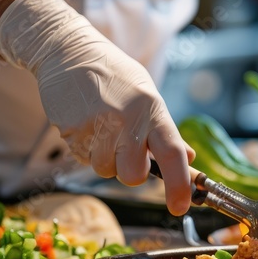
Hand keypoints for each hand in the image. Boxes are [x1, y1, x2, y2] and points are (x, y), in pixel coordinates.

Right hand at [0, 0, 193, 214]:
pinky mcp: (71, 130)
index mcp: (152, 110)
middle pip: (134, 176)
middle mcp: (127, 120)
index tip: (180, 207)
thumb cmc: (114, 76)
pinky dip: (85, 148)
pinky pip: (83, 158)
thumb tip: (188, 160)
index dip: (180, 185)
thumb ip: (166, 130)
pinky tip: (85, 123)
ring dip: (104, 159)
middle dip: (130, 173)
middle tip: (124, 151)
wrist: (69, 51)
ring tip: (101, 127)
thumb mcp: (147, 96)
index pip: (173, 154)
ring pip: (105, 171)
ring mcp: (97, 126)